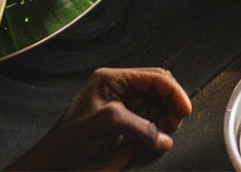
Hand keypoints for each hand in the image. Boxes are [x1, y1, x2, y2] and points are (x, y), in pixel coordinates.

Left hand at [8, 67, 191, 170]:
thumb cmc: (68, 142)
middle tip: (173, 123)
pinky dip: (159, 135)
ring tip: (164, 133)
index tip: (184, 108)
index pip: (153, 77)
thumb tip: (165, 137)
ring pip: (159, 110)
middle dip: (171, 105)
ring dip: (166, 121)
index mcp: (112, 80)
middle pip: (160, 91)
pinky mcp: (127, 132)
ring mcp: (125, 112)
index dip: (173, 91)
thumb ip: (139, 126)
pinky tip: (154, 142)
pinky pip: (153, 128)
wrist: (55, 168)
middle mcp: (120, 93)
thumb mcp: (106, 123)